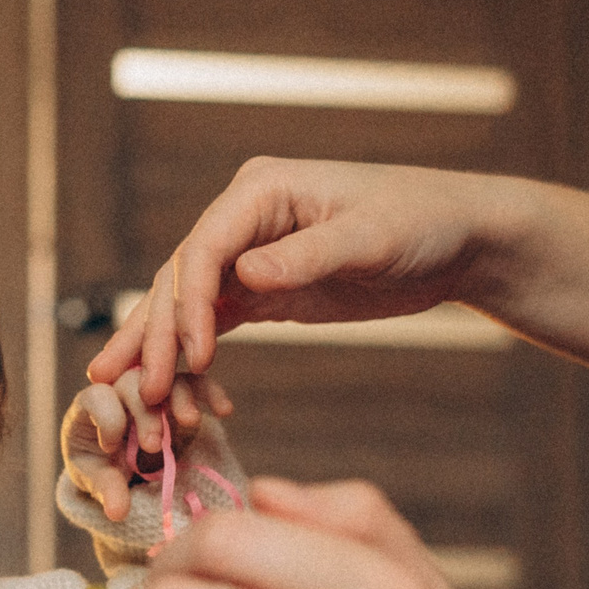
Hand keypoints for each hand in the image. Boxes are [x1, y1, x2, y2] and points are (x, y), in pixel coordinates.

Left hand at [62, 371, 232, 523]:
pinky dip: (210, 393)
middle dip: (145, 413)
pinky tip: (224, 410)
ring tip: (191, 422)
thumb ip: (108, 491)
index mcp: (92, 403)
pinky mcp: (177, 393)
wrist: (121, 461)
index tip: (110, 447)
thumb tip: (118, 514)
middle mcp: (120, 388)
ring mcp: (151, 387)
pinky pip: (196, 384)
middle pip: (133, 383)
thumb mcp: (98, 479)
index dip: (106, 419)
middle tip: (153, 446)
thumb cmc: (101, 465)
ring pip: (167, 379)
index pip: (98, 397)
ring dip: (181, 398)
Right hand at [85, 159, 524, 406]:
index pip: (203, 249)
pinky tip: (175, 394)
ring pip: (185, 307)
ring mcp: (246, 256)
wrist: (459, 240)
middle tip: (142, 393)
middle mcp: (242, 220)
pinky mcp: (260, 291)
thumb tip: (245, 275)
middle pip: (181, 281)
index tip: (191, 358)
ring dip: (160, 353)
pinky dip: (191, 360)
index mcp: (260, 190)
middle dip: (158, 338)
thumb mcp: (370, 238)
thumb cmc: (422, 222)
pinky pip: (211, 326)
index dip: (188, 305)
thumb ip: (307, 256)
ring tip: (128, 398)